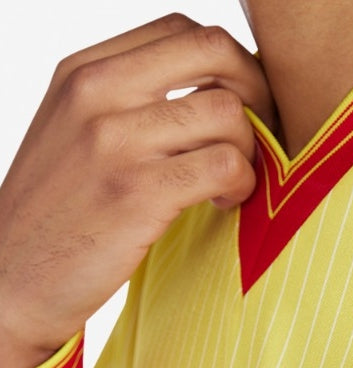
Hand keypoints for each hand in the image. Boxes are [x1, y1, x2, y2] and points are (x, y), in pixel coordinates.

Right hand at [0, 13, 273, 367]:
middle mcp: (96, 94)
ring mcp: (116, 142)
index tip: (239, 104)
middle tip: (258, 136)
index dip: (228, 63)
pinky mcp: (138, 194)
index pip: (180, 29)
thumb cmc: (55, 217)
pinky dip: (241, 184)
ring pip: (227, 113)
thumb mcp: (73, 134)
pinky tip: (221, 203)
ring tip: (228, 183)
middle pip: (214, 52)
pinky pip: (226, 164)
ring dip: (248, 151)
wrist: (12, 282)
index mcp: (82, 72)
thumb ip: (126, 101)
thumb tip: (207, 89)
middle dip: (256, 92)